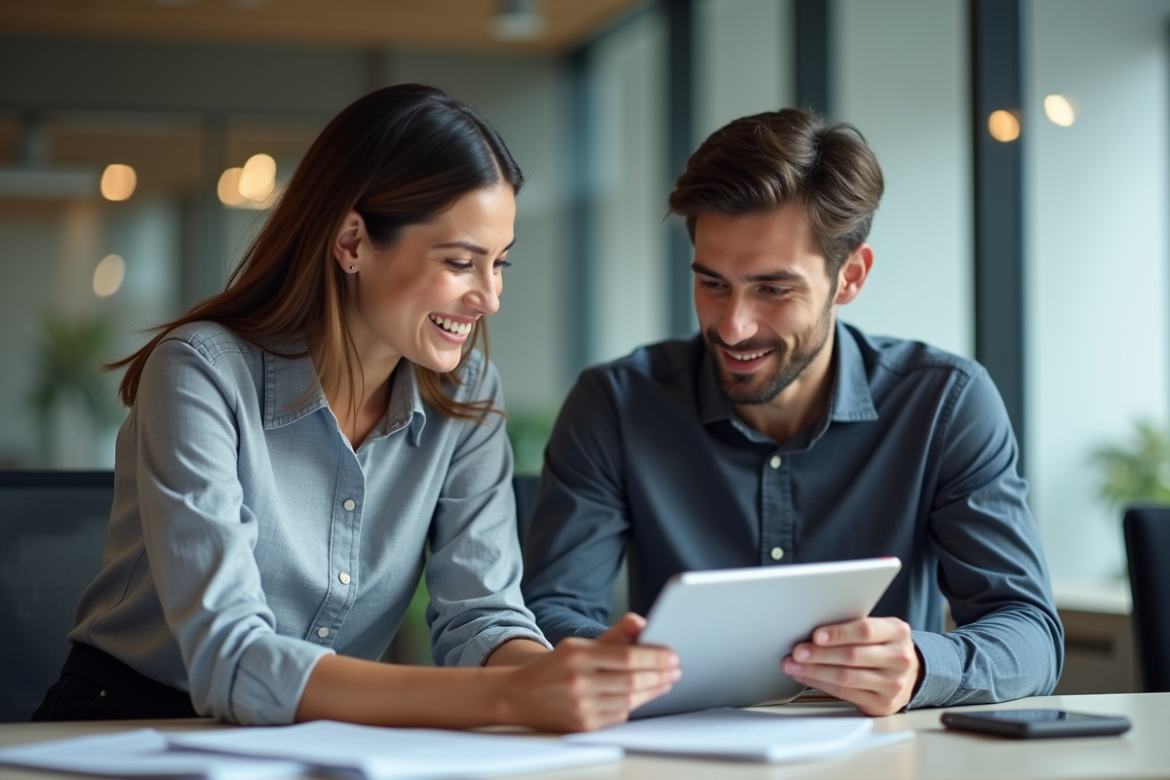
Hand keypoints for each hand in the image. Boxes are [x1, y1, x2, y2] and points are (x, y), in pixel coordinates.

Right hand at [502, 613, 679, 731]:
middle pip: (631, 680)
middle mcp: (579, 681)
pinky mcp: (583, 725)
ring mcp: (581, 706)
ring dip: (653, 691)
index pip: (626, 656)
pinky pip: (619, 715)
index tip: (673, 655)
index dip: (654, 657)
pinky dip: (634, 704)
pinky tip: (644, 695)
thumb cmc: (555, 668)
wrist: (520, 696)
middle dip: (660, 675)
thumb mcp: (578, 645)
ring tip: (666, 681)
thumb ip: (613, 635)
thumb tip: (640, 622)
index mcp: (578, 655)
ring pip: (629, 700)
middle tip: (676, 669)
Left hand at [782, 617, 919, 715]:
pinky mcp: (882, 703)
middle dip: (820, 654)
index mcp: (897, 632)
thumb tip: (813, 631)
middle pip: (853, 656)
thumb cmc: (884, 646)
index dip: (838, 634)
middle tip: (797, 652)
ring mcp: (892, 684)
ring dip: (814, 671)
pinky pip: (845, 693)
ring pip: (846, 677)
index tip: (815, 636)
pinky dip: (821, 684)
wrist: (908, 675)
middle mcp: (899, 658)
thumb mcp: (879, 630)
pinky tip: (806, 676)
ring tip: (794, 665)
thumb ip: (854, 628)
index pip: (865, 631)